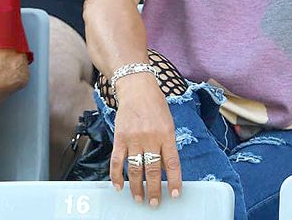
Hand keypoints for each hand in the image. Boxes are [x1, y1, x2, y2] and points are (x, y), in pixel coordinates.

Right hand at [108, 77, 181, 206]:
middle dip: (153, 190)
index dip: (174, 181)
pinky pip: (117, 160)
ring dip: (136, 187)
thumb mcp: (168, 124)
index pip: (172, 163)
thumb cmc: (155, 105)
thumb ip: (166, 145)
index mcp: (167, 135)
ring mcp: (134, 138)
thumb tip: (162, 169)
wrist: (136, 87)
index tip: (174, 194)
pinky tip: (118, 186)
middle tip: (154, 203)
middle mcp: (151, 138)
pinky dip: (116, 175)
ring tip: (138, 199)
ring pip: (134, 169)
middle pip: (152, 170)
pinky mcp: (120, 136)